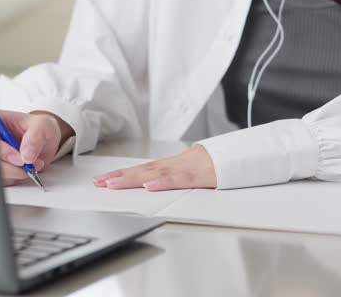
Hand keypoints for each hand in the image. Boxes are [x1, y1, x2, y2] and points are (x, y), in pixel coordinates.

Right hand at [0, 110, 73, 185]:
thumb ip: (35, 136)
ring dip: (16, 173)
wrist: (44, 142)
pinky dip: (16, 178)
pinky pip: (3, 180)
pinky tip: (25, 169)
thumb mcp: (42, 125)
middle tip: (29, 163)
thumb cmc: (39, 129)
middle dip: (12, 166)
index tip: (20, 158)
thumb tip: (26, 153)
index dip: (3, 152)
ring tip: (32, 164)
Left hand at [93, 145, 216, 191]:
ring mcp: (188, 168)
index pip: (144, 170)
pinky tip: (150, 186)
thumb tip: (157, 183)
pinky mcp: (201, 175)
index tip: (103, 180)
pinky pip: (180, 180)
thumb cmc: (219, 163)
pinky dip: (164, 182)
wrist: (242, 154)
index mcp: (174, 165)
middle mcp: (176, 164)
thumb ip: (177, 176)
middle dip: (120, 177)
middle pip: (144, 170)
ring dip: (133, 180)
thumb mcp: (194, 171)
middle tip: (98, 183)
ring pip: (156, 174)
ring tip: (113, 184)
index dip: (123, 175)